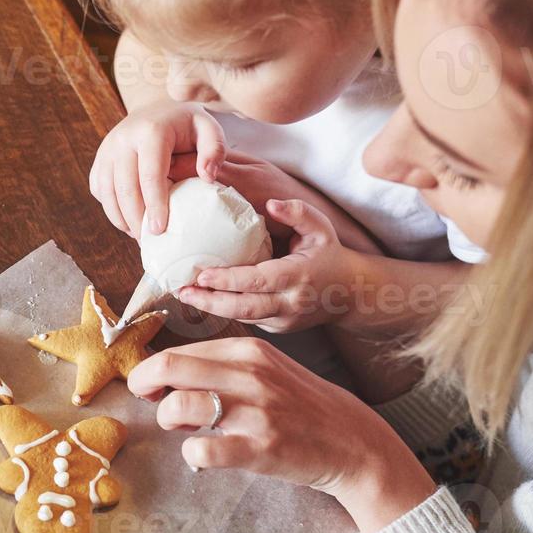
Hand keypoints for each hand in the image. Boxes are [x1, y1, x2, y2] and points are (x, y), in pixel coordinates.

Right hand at [89, 101, 224, 236]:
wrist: (158, 108)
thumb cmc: (188, 125)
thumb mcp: (208, 129)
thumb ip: (215, 151)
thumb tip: (207, 178)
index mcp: (151, 131)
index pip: (150, 175)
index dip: (154, 205)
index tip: (160, 230)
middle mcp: (123, 137)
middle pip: (125, 188)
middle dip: (136, 219)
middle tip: (150, 241)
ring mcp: (107, 147)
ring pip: (106, 192)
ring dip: (121, 218)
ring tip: (138, 236)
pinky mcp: (99, 157)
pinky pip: (98, 189)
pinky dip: (110, 209)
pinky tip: (128, 220)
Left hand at [127, 336, 436, 532]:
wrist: (351, 441)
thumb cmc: (299, 405)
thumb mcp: (266, 368)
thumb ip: (222, 365)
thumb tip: (167, 370)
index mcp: (246, 351)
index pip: (175, 351)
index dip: (151, 371)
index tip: (152, 386)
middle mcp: (249, 375)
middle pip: (167, 368)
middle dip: (144, 386)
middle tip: (152, 401)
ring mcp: (254, 412)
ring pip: (176, 407)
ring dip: (169, 422)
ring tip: (187, 430)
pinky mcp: (259, 449)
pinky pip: (200, 451)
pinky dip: (192, 455)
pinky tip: (207, 455)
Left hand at [180, 198, 363, 331]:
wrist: (350, 294)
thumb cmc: (330, 255)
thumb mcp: (321, 228)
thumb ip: (297, 213)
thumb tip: (270, 204)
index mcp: (298, 276)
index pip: (258, 281)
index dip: (228, 280)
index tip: (202, 274)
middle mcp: (290, 303)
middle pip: (244, 307)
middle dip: (210, 301)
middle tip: (182, 290)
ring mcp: (284, 320)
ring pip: (242, 317)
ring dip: (212, 308)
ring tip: (185, 295)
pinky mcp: (278, 328)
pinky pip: (248, 320)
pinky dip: (225, 311)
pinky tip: (204, 300)